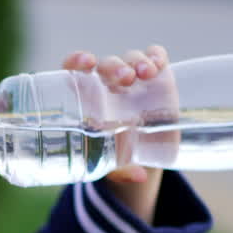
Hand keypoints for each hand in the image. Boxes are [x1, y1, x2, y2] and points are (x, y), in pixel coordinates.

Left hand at [63, 43, 172, 222]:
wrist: (141, 150)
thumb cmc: (113, 155)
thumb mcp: (111, 165)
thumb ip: (121, 170)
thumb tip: (140, 177)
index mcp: (85, 97)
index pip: (73, 69)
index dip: (76, 61)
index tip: (86, 63)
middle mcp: (107, 82)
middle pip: (105, 65)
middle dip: (115, 66)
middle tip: (125, 78)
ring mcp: (132, 77)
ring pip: (130, 59)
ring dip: (137, 61)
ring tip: (146, 73)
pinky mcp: (156, 77)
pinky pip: (155, 58)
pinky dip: (157, 56)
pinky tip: (159, 64)